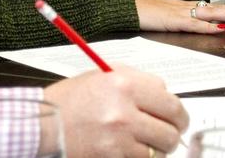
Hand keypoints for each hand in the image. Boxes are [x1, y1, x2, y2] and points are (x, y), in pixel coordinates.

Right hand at [43, 65, 187, 157]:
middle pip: (171, 128)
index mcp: (124, 84)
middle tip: (167, 133)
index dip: (178, 113)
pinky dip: (141, 157)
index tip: (177, 118)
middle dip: (172, 132)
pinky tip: (129, 149)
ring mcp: (120, 138)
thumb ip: (137, 80)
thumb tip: (165, 93)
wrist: (46, 125)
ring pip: (161, 149)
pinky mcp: (114, 157)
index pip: (171, 101)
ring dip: (157, 147)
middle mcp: (124, 110)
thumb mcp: (103, 76)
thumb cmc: (71, 100)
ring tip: (144, 141)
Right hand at [132, 0, 224, 32]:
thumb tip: (182, 23)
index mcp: (179, 7)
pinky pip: (193, 23)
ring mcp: (177, 12)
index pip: (208, 7)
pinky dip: (208, 26)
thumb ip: (171, 19)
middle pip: (214, 8)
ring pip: (209, 13)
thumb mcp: (157, 15)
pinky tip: (220, 27)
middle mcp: (182, 7)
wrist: (121, 4)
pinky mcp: (171, 20)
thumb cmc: (136, 10)